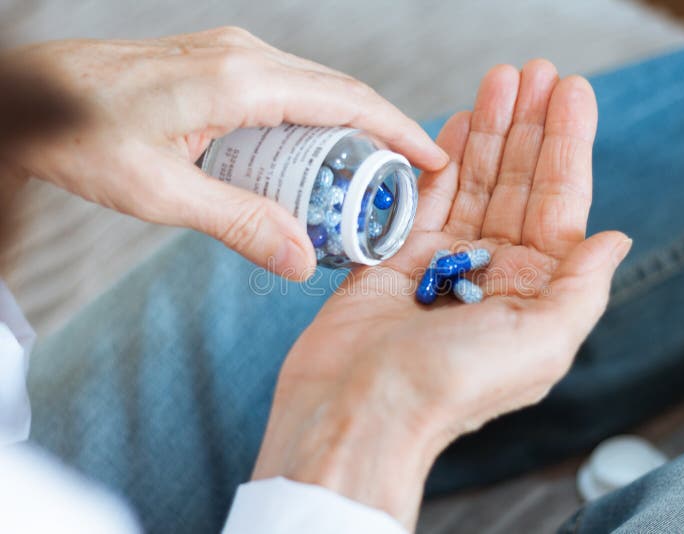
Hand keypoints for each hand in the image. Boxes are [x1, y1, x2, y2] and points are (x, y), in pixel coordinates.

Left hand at [0, 27, 446, 278]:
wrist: (32, 98)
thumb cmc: (83, 137)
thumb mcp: (162, 193)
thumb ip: (239, 224)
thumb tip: (303, 260)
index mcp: (239, 81)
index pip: (346, 100)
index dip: (398, 130)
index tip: (433, 159)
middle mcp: (244, 55)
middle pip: (340, 91)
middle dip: (381, 134)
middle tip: (403, 184)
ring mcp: (233, 52)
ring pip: (316, 87)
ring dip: (347, 129)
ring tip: (363, 180)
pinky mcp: (220, 61)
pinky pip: (288, 87)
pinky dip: (314, 121)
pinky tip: (310, 159)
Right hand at [254, 60, 630, 528]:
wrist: (359, 410)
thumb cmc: (449, 387)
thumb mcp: (539, 344)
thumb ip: (580, 288)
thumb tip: (613, 239)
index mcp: (534, 292)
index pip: (559, 204)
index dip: (567, 145)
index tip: (570, 92)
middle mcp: (495, 274)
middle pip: (518, 184)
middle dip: (528, 126)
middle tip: (532, 71)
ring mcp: (445, 264)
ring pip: (473, 183)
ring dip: (488, 131)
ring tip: (498, 80)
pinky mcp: (398, 259)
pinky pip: (427, 198)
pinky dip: (442, 160)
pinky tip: (457, 124)